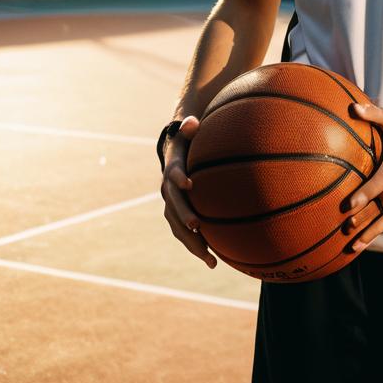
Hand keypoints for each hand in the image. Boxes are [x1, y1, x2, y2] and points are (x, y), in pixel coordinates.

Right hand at [160, 116, 217, 268]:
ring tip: (210, 257)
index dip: (179, 178)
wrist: (175, 156)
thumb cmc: (188, 143)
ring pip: (177, 227)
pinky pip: (185, 235)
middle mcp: (169, 191)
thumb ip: (189, 128)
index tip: (189, 183)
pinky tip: (214, 261)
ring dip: (191, 241)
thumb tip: (191, 122)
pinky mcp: (178, 217)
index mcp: (173, 170)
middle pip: (173, 206)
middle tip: (196, 225)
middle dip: (183, 216)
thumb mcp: (188, 132)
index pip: (173, 174)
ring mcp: (172, 207)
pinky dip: (197, 247)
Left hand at [340, 102, 382, 252]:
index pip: (379, 183)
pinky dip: (378, 230)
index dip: (364, 195)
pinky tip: (365, 241)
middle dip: (363, 218)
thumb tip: (353, 107)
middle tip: (344, 228)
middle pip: (380, 206)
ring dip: (370, 233)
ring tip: (352, 247)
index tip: (349, 205)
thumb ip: (374, 114)